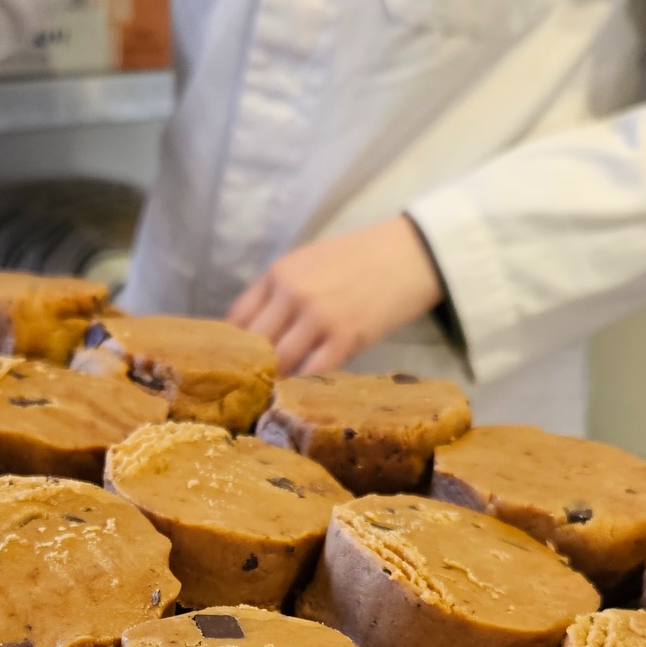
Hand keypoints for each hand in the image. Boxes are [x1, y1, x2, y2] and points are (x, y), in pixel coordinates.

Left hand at [226, 216, 444, 373]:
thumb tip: (257, 331)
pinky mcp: (345, 337)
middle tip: (253, 386)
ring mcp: (318, 316)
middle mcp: (292, 293)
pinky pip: (312, 371)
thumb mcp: (311, 262)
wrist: (413, 252)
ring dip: (276, 379)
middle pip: (253, 343)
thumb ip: (282, 291)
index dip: (232, 345)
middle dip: (250, 366)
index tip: (235, 363)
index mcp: (280, 272)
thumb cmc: (363, 257)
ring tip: (277, 394)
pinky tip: (302, 392)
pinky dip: (304, 384)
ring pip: (279, 361)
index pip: (237, 317)